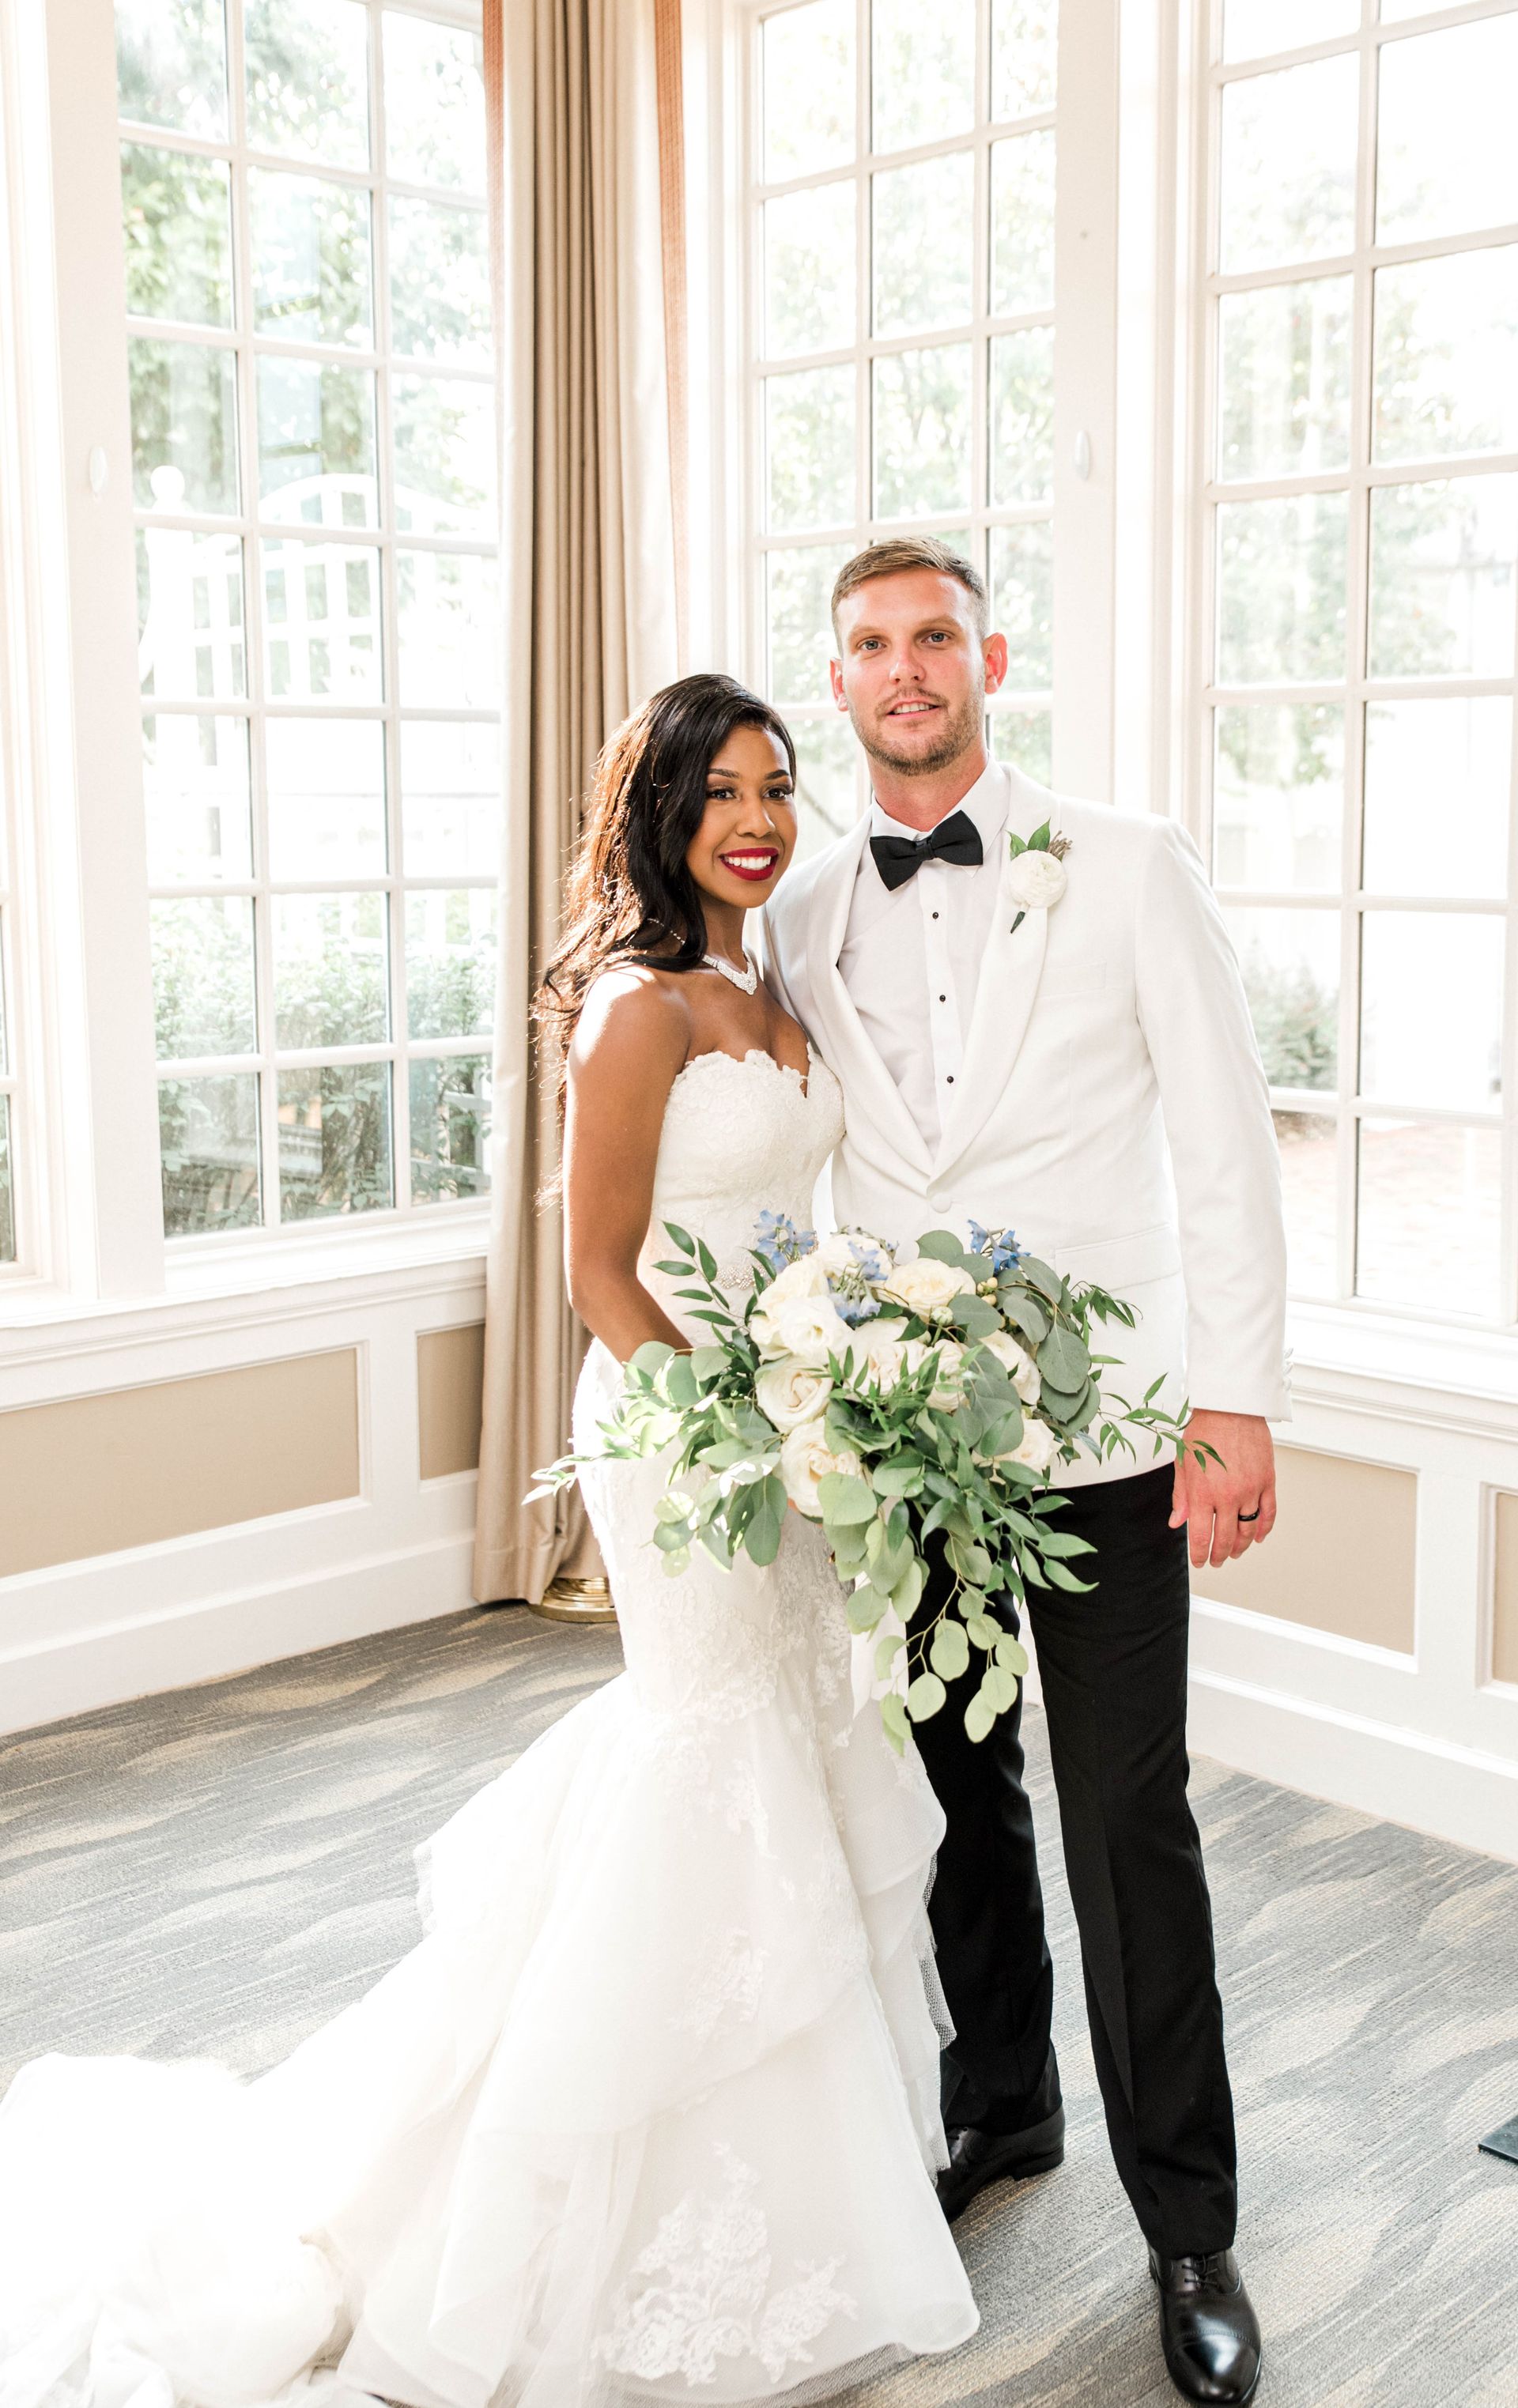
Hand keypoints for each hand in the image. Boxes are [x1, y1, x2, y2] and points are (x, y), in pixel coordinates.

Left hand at [1170, 1409, 1275, 1570]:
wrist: (1230, 1408)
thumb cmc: (1204, 1432)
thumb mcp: (1183, 1463)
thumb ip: (1181, 1496)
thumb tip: (1176, 1522)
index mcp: (1202, 1492)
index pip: (1200, 1535)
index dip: (1199, 1554)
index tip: (1200, 1562)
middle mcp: (1227, 1495)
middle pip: (1226, 1538)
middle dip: (1220, 1555)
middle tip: (1216, 1561)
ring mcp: (1250, 1490)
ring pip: (1249, 1529)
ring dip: (1242, 1546)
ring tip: (1235, 1552)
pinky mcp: (1267, 1481)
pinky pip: (1269, 1512)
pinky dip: (1264, 1529)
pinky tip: (1258, 1537)